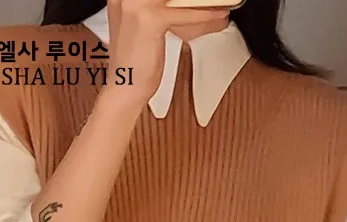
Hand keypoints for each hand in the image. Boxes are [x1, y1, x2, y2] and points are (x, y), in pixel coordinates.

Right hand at [105, 0, 232, 104]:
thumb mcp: (144, 26)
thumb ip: (159, 8)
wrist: (124, 88)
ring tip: (221, 5)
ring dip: (205, 1)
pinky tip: (219, 17)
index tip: (199, 0)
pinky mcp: (150, 19)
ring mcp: (136, 3)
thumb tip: (186, 4)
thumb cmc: (136, 63)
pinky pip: (184, 14)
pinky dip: (205, 16)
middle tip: (214, 0)